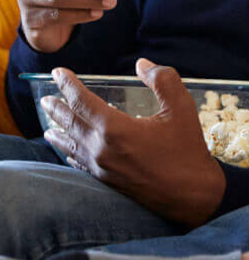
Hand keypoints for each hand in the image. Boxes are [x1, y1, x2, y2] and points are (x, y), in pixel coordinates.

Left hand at [41, 60, 225, 226]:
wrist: (191, 195)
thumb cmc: (187, 149)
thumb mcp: (182, 107)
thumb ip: (163, 79)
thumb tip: (142, 64)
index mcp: (115, 128)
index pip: (82, 101)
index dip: (68, 85)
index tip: (58, 72)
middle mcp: (100, 149)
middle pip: (70, 123)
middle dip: (56, 108)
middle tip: (45, 98)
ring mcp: (101, 168)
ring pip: (70, 146)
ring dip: (57, 131)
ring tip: (47, 124)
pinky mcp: (106, 182)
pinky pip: (79, 164)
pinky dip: (69, 153)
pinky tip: (68, 152)